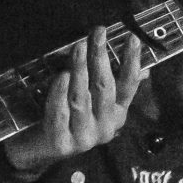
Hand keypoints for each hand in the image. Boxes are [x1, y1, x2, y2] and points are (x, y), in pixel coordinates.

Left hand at [3, 28, 144, 175]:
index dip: (132, 62)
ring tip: (78, 48)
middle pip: (105, 87)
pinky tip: (61, 76)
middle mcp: (105, 128)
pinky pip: (60, 113)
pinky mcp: (63, 143)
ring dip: (80, 70)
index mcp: (116, 114)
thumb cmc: (69, 116)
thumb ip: (111, 83)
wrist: (41, 149)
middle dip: (101, 57)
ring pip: (82, 98)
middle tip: (97, 33)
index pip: (129, 86)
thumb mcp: (92, 99)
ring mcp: (85, 138)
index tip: (132, 38)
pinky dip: (60, 93)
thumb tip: (142, 67)